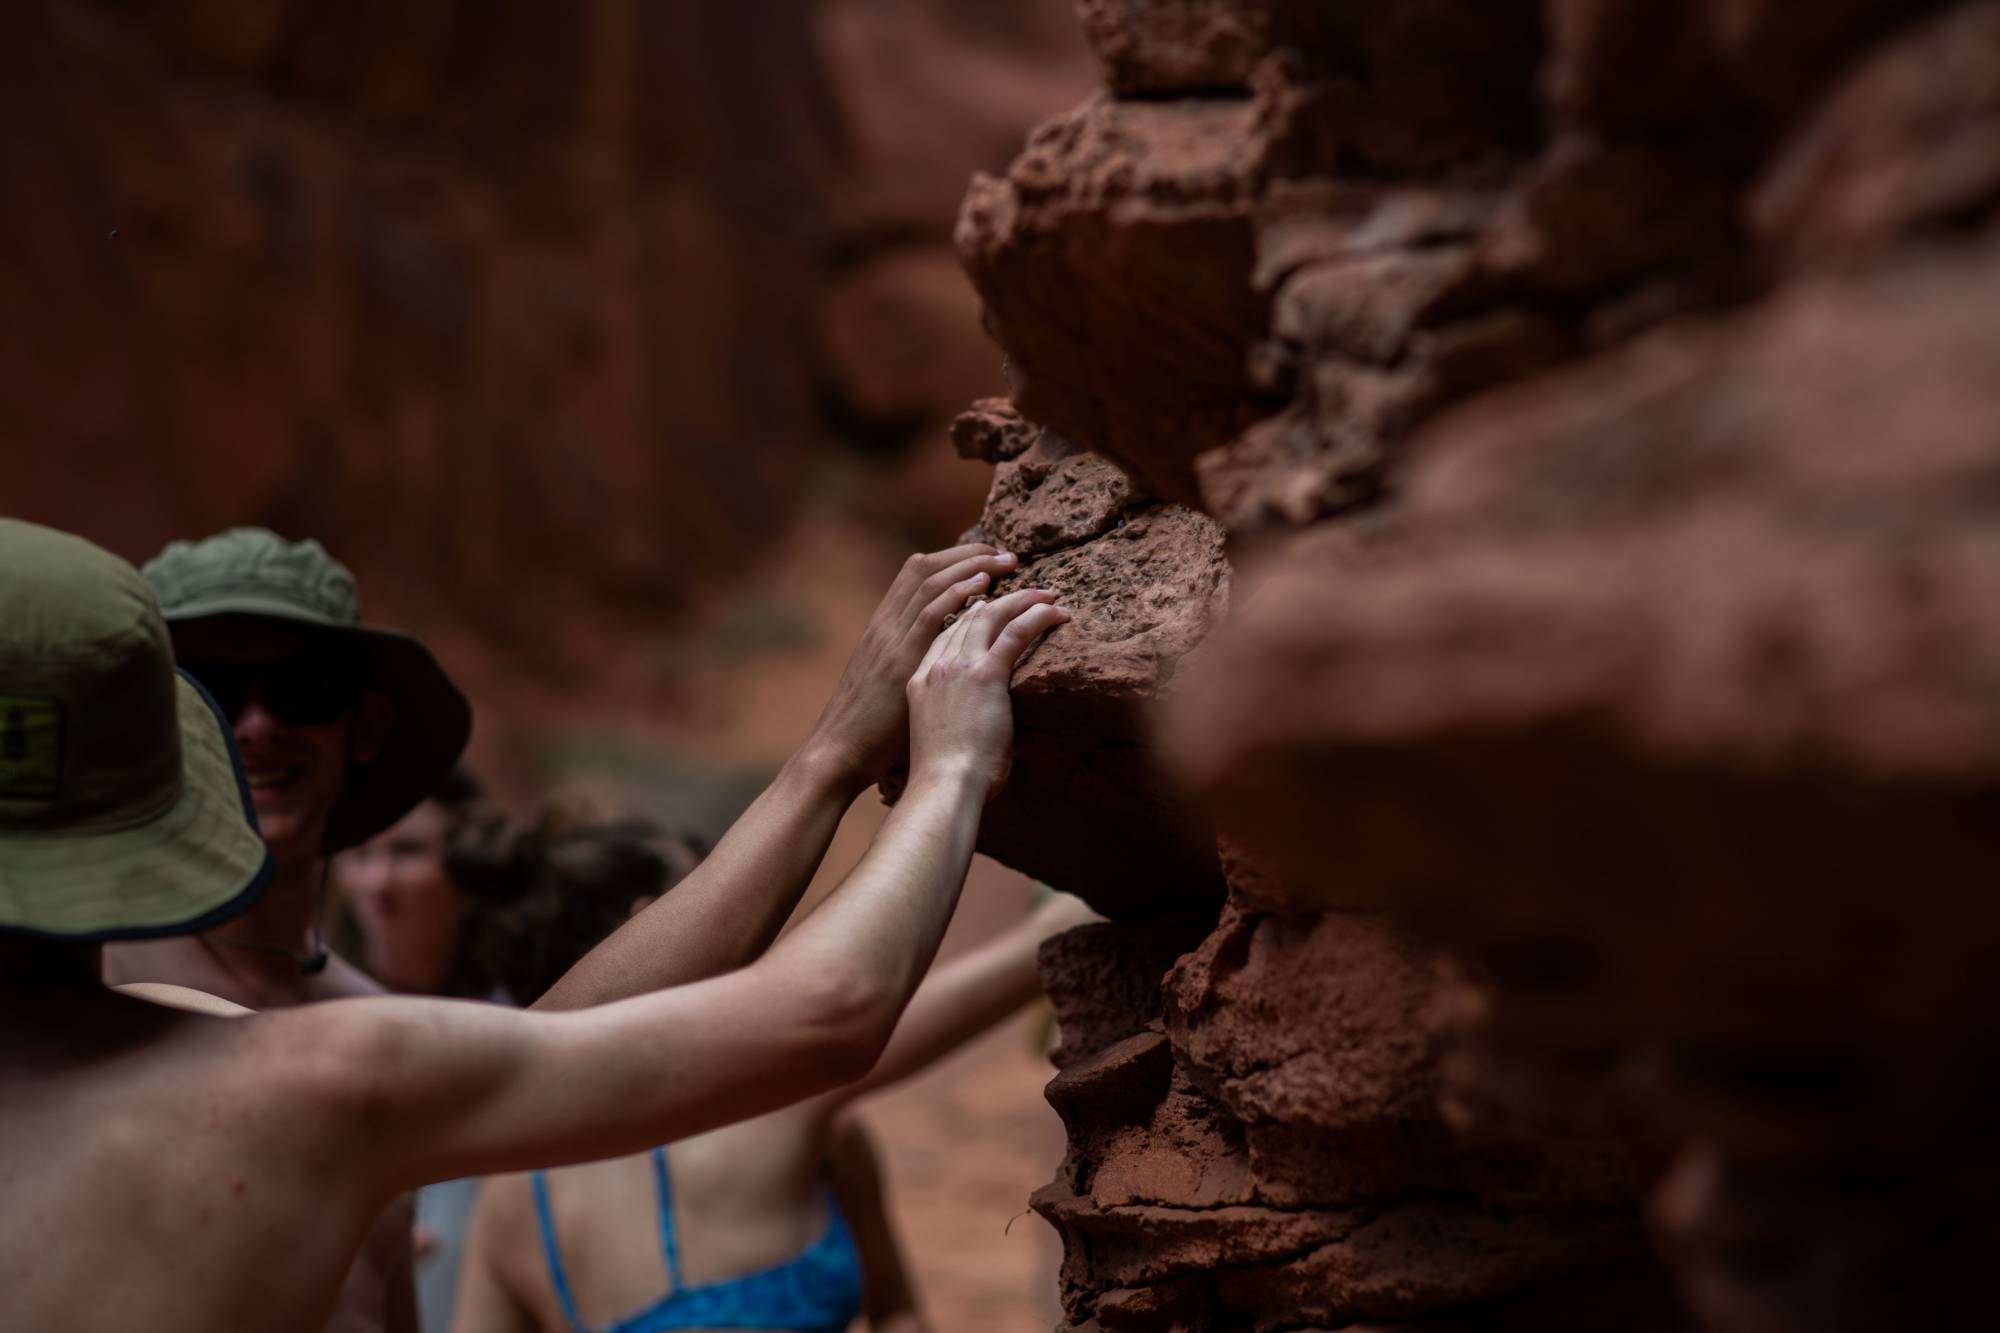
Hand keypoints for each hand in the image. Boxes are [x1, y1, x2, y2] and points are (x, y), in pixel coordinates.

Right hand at [806, 545, 1022, 789]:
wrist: (840, 751)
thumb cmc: (868, 729)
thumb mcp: (888, 684)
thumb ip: (909, 664)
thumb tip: (938, 661)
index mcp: (882, 629)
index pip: (915, 576)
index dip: (952, 560)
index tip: (984, 559)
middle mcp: (885, 626)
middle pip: (925, 569)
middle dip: (967, 555)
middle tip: (1004, 554)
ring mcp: (891, 640)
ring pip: (930, 583)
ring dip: (971, 566)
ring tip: (1006, 562)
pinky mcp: (901, 660)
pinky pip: (929, 614)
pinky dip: (957, 593)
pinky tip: (983, 585)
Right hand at [905, 587, 1068, 799]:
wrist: (942, 786)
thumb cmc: (946, 780)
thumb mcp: (942, 742)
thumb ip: (958, 727)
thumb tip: (985, 737)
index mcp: (919, 684)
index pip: (943, 637)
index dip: (965, 619)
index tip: (984, 609)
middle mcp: (936, 668)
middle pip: (966, 620)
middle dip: (994, 601)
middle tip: (1019, 593)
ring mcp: (958, 668)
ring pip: (990, 617)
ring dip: (1020, 600)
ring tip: (1045, 593)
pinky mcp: (985, 674)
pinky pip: (1015, 632)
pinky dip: (1036, 615)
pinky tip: (1053, 609)